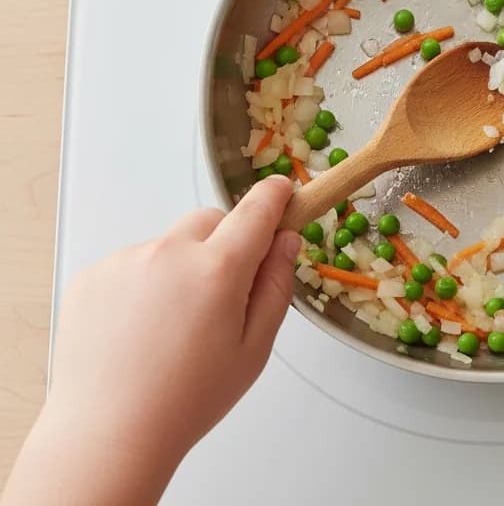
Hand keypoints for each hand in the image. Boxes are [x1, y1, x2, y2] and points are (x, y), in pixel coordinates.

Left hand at [3, 176, 299, 505]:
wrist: (107, 436)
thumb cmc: (187, 401)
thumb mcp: (254, 349)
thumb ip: (276, 286)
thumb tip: (286, 240)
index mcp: (218, 268)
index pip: (257, 208)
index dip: (275, 195)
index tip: (282, 191)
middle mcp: (170, 252)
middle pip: (211, 220)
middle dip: (224, 242)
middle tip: (221, 293)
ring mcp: (126, 260)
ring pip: (170, 244)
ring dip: (180, 266)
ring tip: (169, 326)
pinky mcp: (93, 275)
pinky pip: (132, 263)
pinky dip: (142, 284)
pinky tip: (138, 331)